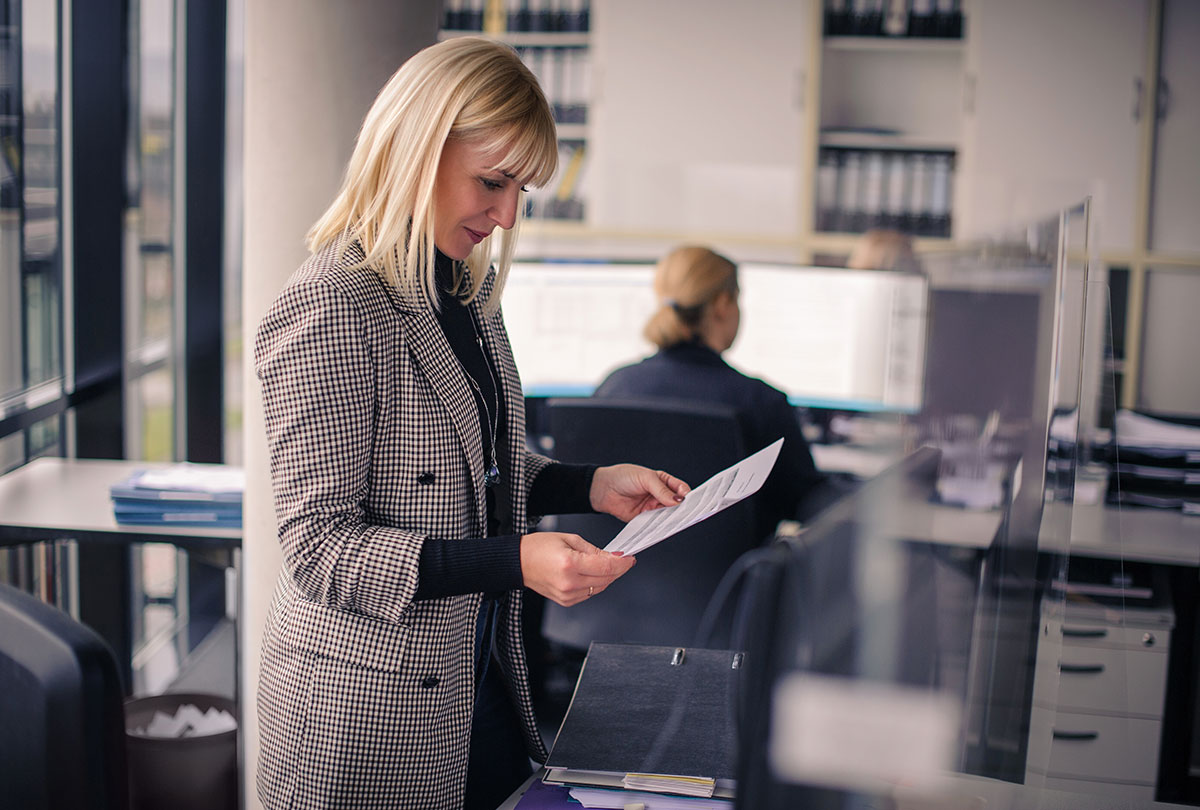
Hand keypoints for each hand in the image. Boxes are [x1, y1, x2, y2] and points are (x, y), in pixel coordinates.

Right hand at [520, 532, 635, 605]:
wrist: (520, 563)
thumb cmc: (539, 548)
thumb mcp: (570, 539)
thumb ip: (594, 550)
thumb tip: (613, 557)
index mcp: (570, 564)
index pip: (607, 567)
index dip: (623, 562)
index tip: (630, 557)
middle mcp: (569, 583)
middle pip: (607, 579)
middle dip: (618, 569)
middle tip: (622, 559)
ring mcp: (568, 595)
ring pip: (601, 587)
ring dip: (607, 576)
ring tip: (603, 564)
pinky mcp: (567, 601)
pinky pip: (590, 593)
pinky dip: (596, 583)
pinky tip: (591, 573)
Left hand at [589, 464, 689, 522]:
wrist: (602, 489)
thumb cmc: (622, 477)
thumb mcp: (645, 478)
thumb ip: (661, 490)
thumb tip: (677, 500)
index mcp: (663, 481)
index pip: (681, 489)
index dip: (688, 495)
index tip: (691, 500)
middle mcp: (660, 495)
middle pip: (677, 504)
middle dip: (682, 509)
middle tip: (687, 513)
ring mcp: (652, 507)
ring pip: (668, 515)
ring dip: (672, 518)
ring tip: (676, 520)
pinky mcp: (644, 518)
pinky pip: (655, 524)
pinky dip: (660, 526)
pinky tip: (663, 527)